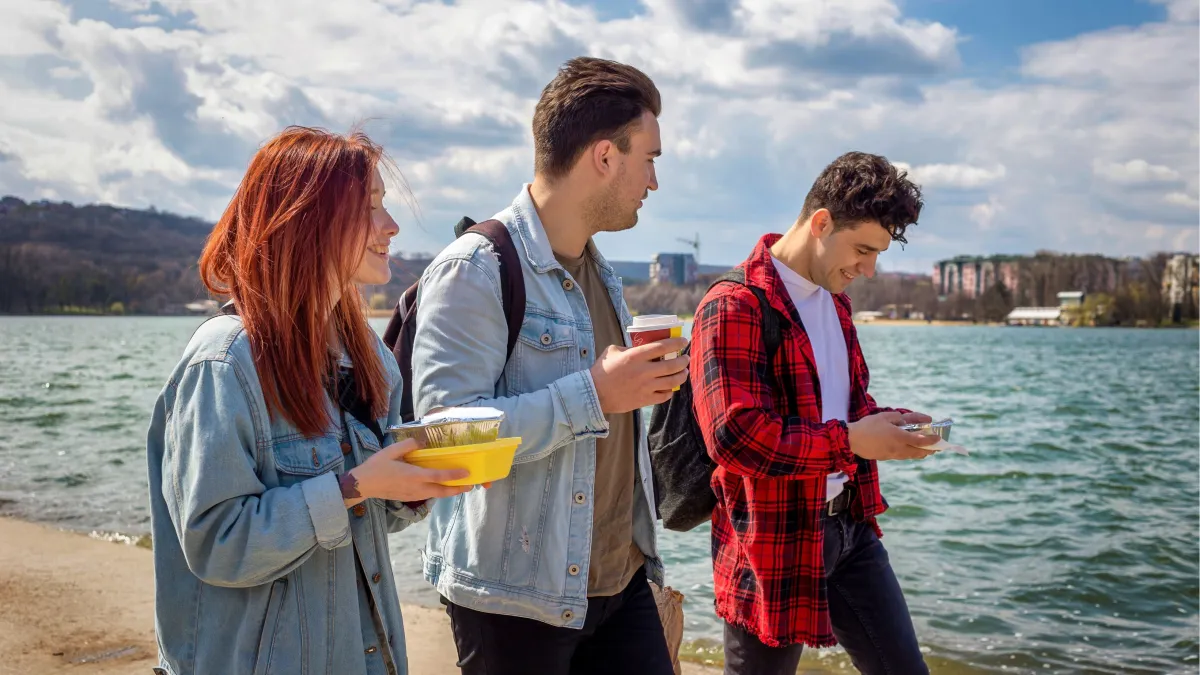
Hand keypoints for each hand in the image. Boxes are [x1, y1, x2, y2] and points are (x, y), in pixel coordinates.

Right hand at [340, 439, 475, 506]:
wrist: (363, 485)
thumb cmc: (376, 467)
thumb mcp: (391, 451)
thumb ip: (408, 445)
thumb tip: (422, 440)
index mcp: (413, 475)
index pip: (438, 476)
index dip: (454, 475)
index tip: (467, 473)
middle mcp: (416, 488)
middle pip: (442, 491)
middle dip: (457, 489)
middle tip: (471, 485)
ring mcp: (413, 495)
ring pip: (436, 495)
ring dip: (449, 492)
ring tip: (460, 486)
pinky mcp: (409, 497)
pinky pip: (428, 496)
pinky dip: (438, 492)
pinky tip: (441, 486)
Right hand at [590, 337, 689, 413]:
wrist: (594, 394)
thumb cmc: (602, 370)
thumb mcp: (613, 351)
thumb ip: (630, 348)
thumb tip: (643, 348)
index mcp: (635, 356)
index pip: (662, 347)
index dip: (676, 343)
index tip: (683, 341)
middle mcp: (643, 371)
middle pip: (672, 365)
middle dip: (683, 361)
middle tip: (686, 358)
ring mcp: (645, 387)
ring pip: (672, 381)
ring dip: (682, 376)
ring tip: (684, 372)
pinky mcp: (644, 399)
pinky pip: (664, 395)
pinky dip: (671, 390)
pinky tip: (671, 386)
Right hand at [847, 411, 940, 460]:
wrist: (852, 440)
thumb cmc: (868, 426)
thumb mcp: (886, 417)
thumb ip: (902, 418)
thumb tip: (914, 420)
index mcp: (899, 437)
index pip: (921, 441)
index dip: (932, 440)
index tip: (939, 438)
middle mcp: (899, 449)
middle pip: (920, 452)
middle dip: (930, 449)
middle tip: (936, 446)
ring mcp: (893, 455)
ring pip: (912, 456)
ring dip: (921, 452)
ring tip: (925, 448)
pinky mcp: (886, 458)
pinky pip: (903, 456)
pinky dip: (910, 453)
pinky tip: (908, 448)